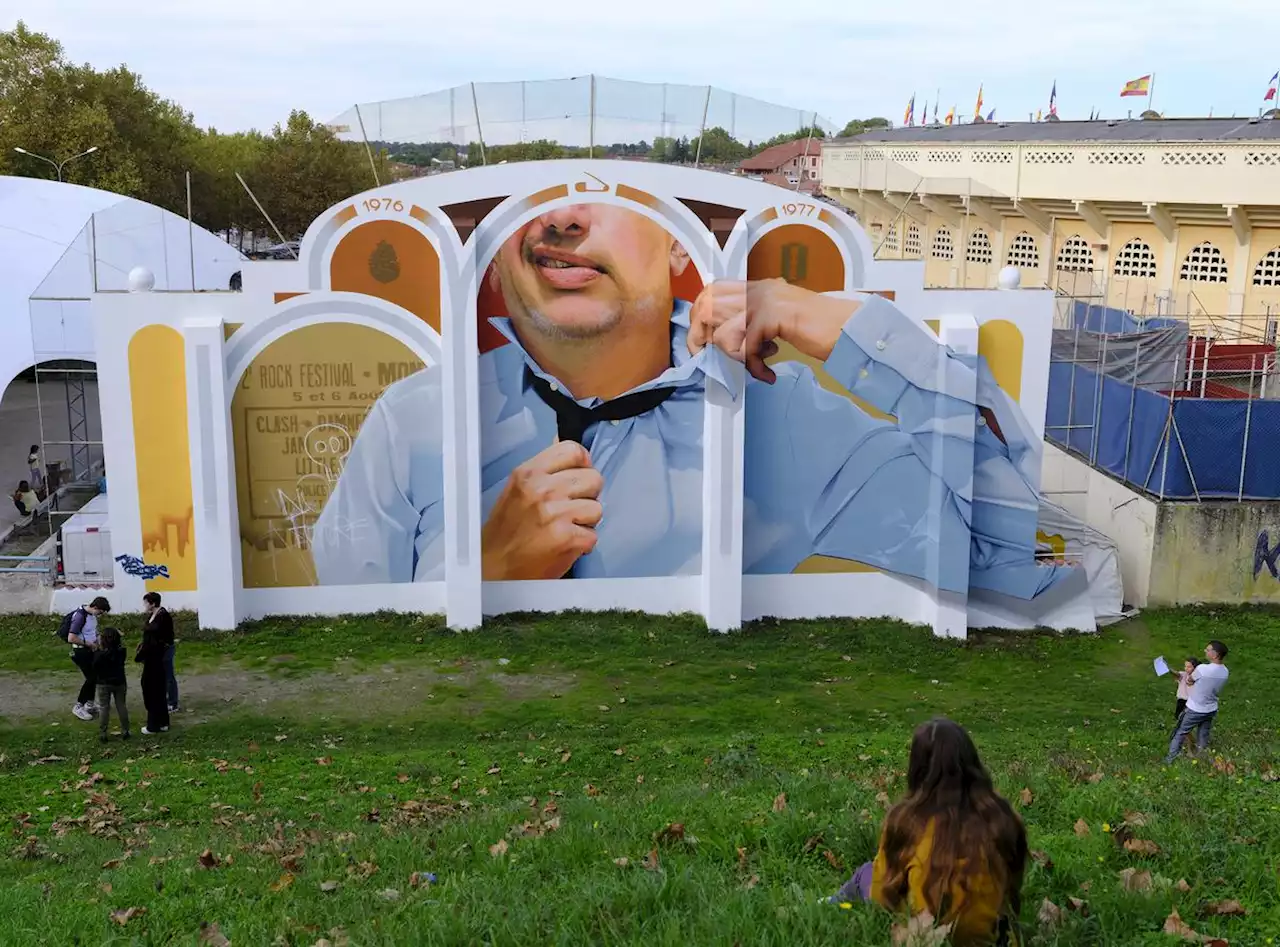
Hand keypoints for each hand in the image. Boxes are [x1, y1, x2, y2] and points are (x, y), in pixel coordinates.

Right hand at [481, 441, 603, 579]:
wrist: (493, 570)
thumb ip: (545, 471)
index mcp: (528, 473)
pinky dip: (582, 545)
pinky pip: (593, 536)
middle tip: (568, 511)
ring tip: (563, 530)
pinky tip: (563, 546)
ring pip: (597, 508)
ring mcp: (556, 513)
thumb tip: (573, 453)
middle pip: (594, 478)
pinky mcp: (568, 538)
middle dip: (587, 496)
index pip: (574, 450)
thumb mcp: (517, 490)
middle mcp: (542, 489)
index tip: (579, 479)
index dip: (583, 465)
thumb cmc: (506, 532)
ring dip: (585, 522)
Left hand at [688, 279, 855, 383]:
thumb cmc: (818, 329)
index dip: (701, 317)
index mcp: (758, 287)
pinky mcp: (772, 317)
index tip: (702, 343)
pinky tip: (768, 375)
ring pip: (724, 332)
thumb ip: (755, 322)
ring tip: (756, 366)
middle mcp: (758, 289)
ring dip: (736, 357)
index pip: (713, 291)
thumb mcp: (779, 320)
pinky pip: (747, 349)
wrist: (847, 328)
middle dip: (702, 337)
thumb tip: (724, 340)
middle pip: (708, 307)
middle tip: (712, 360)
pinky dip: (756, 368)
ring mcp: (764, 301)